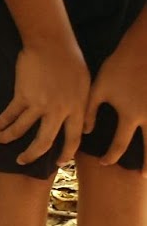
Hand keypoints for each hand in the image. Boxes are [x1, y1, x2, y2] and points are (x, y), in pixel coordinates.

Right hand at [0, 39, 89, 163]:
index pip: (73, 139)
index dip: (66, 154)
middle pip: (44, 142)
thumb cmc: (71, 60)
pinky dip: (1, 122)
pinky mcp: (23, 95)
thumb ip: (84, 108)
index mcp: (76, 108)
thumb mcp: (86, 85)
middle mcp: (58, 110)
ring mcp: (39, 104)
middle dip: (31, 154)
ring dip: (8, 137)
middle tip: (22, 161)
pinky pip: (10, 114)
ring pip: (21, 129)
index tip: (59, 162)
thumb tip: (86, 130)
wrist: (52, 43)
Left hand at [85, 32, 146, 168]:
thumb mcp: (99, 87)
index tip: (104, 163)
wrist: (143, 47)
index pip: (119, 144)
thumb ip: (89, 110)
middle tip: (141, 178)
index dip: (110, 157)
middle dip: (145, 164)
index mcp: (130, 114)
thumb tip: (85, 131)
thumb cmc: (119, 66)